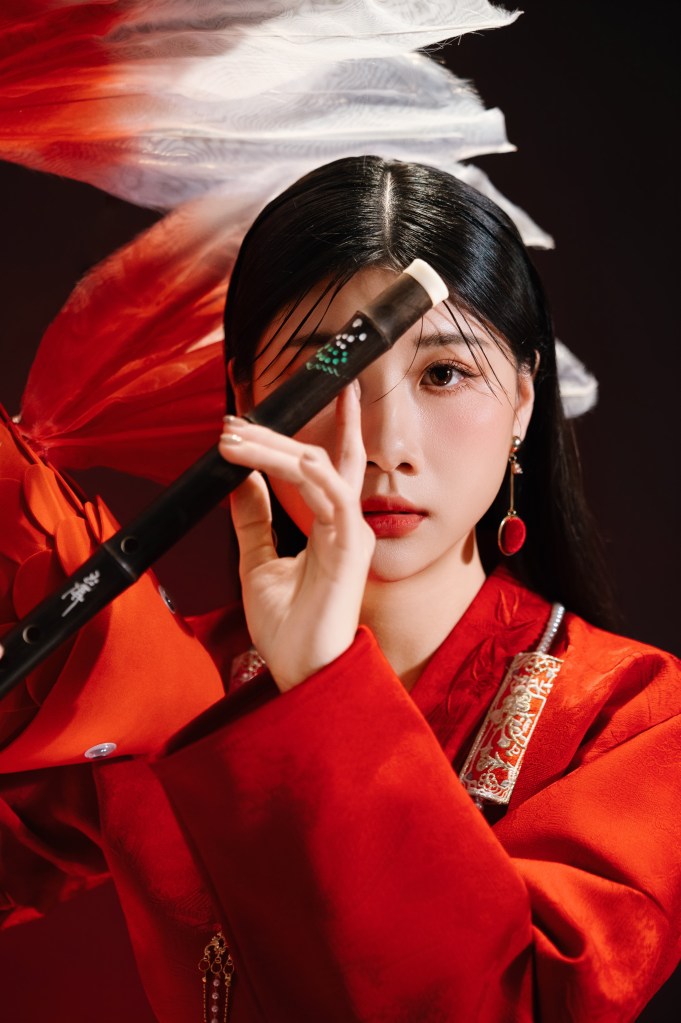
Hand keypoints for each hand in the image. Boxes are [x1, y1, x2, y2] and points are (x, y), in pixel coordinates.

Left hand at [218, 385, 374, 691]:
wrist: (299, 669)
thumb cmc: (287, 626)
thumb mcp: (257, 562)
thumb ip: (254, 520)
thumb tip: (243, 480)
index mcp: (325, 525)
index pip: (313, 466)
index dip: (278, 441)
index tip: (239, 426)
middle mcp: (342, 523)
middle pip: (317, 458)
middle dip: (275, 434)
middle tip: (233, 422)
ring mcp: (350, 534)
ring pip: (319, 471)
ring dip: (278, 450)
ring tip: (238, 440)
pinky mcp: (352, 551)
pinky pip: (341, 502)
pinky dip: (320, 477)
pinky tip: (297, 459)